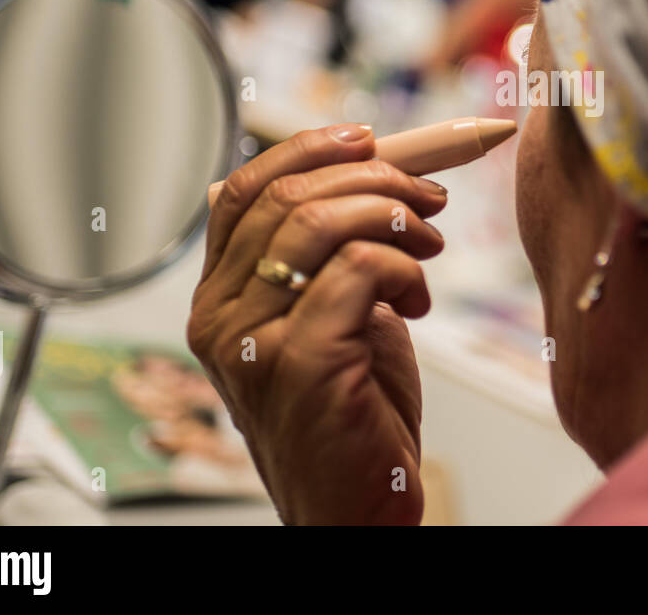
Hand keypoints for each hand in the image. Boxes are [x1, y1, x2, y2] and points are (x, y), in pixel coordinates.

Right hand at [187, 123, 447, 523]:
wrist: (359, 508)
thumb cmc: (354, 409)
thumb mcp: (336, 310)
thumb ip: (331, 247)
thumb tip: (365, 162)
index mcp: (218, 297)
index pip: (243, 189)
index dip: (310, 148)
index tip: (373, 138)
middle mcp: (219, 316)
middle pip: (288, 196)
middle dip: (376, 177)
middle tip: (429, 197)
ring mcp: (253, 342)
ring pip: (320, 222)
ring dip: (394, 216)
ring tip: (428, 246)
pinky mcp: (301, 364)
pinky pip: (356, 269)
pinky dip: (402, 265)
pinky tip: (417, 299)